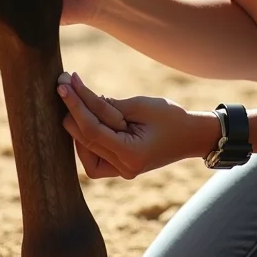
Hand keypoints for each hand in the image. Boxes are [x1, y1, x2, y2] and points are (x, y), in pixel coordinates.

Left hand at [57, 72, 221, 179]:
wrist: (192, 136)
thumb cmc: (171, 117)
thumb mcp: (141, 105)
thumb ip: (110, 105)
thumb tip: (81, 98)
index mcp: (131, 155)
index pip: (93, 131)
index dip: (76, 106)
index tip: (64, 85)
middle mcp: (123, 169)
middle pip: (86, 141)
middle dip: (73, 111)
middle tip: (64, 85)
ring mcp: (121, 171)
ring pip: (86, 151)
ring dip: (78, 124)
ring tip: (74, 96)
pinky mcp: (120, 167)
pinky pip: (95, 155)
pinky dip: (87, 136)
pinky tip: (85, 116)